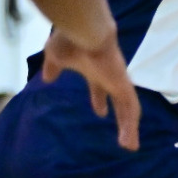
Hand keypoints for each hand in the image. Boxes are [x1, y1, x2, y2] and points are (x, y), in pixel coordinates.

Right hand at [40, 28, 141, 150]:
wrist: (84, 30)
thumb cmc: (69, 41)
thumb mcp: (56, 57)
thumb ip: (54, 68)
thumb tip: (47, 79)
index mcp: (95, 71)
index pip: (99, 89)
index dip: (99, 100)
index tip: (100, 112)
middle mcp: (110, 77)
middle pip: (119, 103)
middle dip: (121, 118)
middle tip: (123, 135)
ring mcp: (119, 82)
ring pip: (129, 109)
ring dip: (129, 128)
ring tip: (129, 147)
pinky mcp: (124, 86)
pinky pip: (131, 109)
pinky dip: (131, 125)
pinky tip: (130, 140)